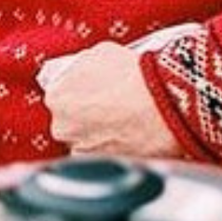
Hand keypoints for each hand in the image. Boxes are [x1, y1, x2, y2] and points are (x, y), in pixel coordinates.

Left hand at [38, 38, 182, 156]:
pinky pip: (102, 156)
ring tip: (125, 119)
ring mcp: (80, 151)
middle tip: (113, 103)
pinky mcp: (102, 169)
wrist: (166, 104)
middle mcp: (62, 128)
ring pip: (85, 140)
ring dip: (99, 132)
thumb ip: (81, 65)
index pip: (60, 92)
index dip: (80, 87)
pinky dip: (112, 148)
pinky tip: (129, 135)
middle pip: (69, 118)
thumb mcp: (101, 52)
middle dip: (87, 112)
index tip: (95, 87)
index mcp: (56, 96)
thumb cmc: (136, 76)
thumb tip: (80, 69)